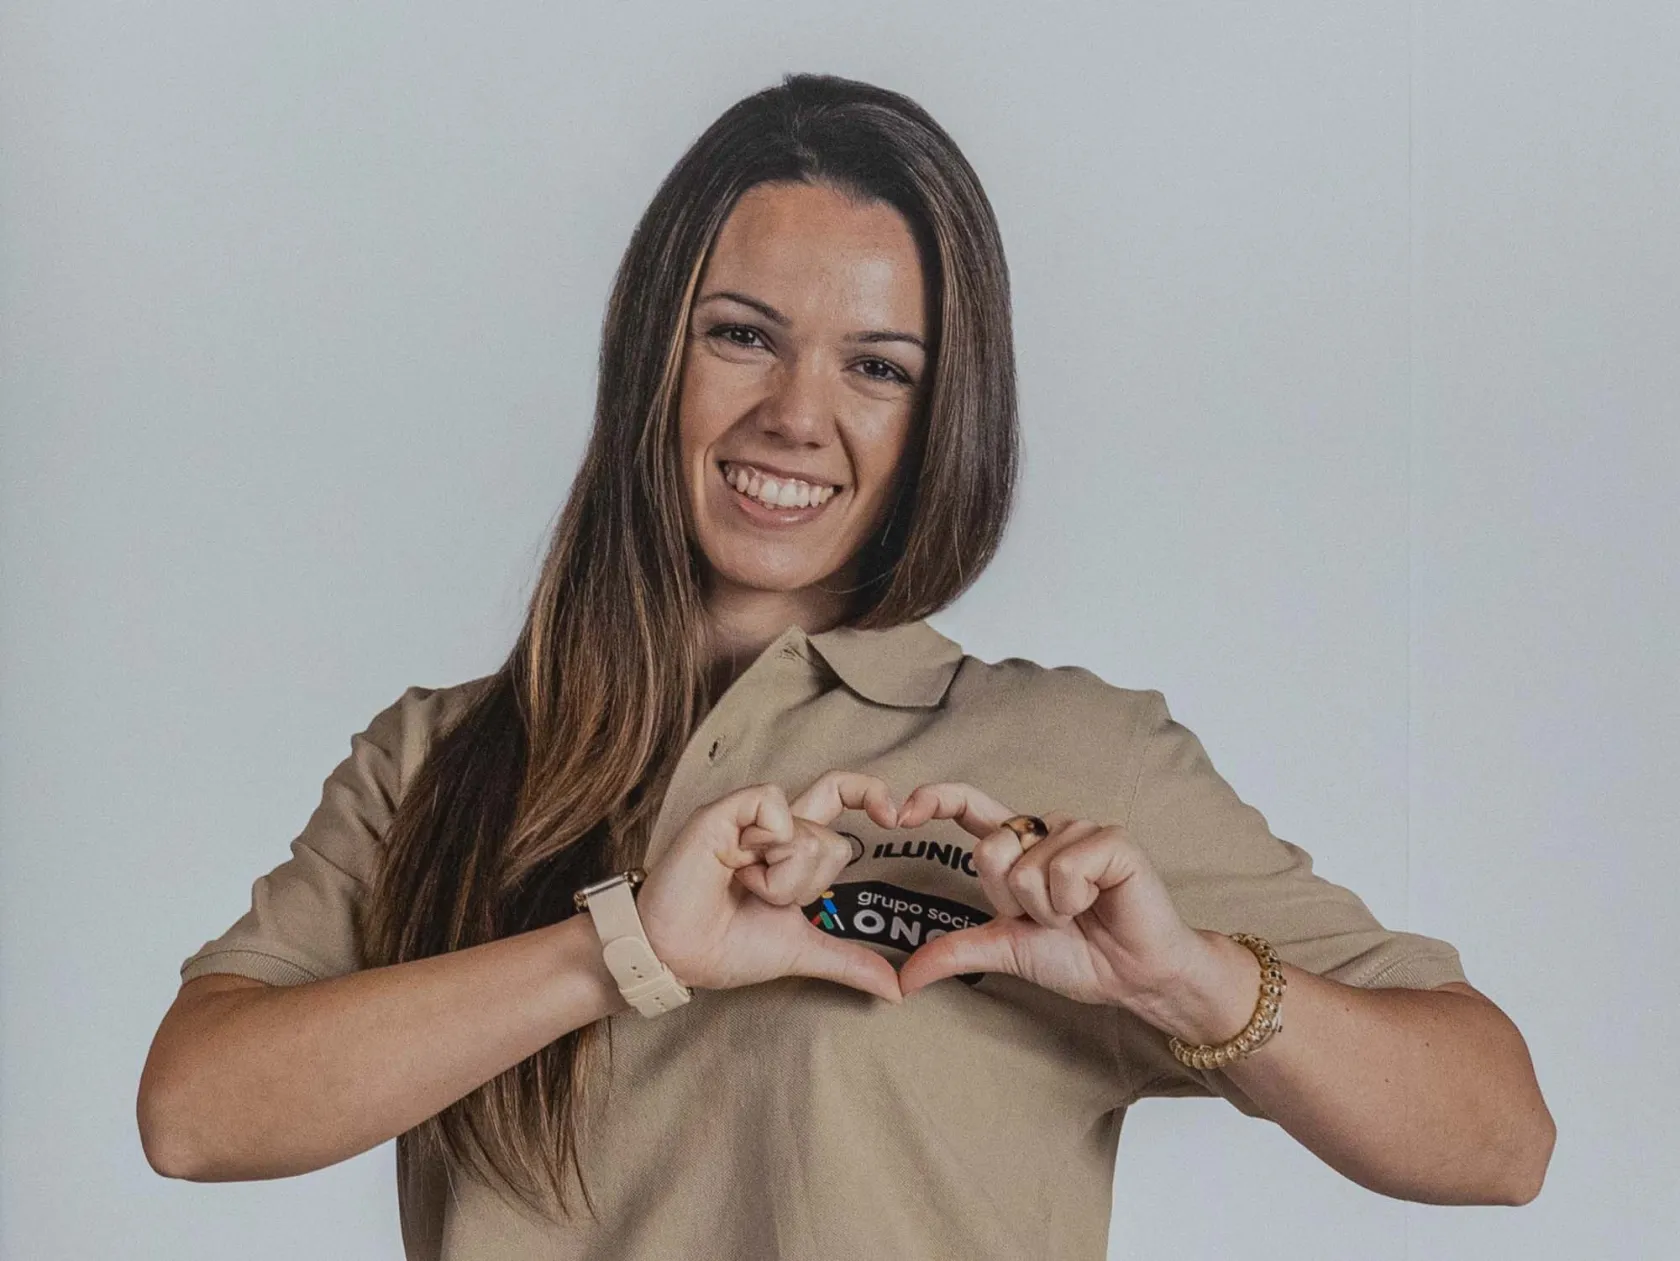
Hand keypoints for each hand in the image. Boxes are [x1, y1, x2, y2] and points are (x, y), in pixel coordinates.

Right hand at [633, 771, 902, 1003]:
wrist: (676, 955)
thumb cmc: (724, 946)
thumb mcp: (800, 950)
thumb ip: (847, 961)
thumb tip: (896, 989)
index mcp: (790, 847)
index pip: (839, 797)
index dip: (869, 794)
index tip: (897, 816)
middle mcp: (773, 825)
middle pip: (832, 837)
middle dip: (808, 886)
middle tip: (766, 899)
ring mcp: (748, 816)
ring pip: (806, 834)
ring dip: (779, 878)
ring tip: (740, 886)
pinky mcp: (724, 812)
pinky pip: (773, 808)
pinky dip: (763, 849)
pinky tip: (732, 866)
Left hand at [893, 782, 1209, 1018]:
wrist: (1135, 976)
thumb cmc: (1079, 956)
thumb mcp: (1005, 949)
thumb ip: (955, 952)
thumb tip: (903, 978)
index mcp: (1018, 847)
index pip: (968, 806)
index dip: (934, 799)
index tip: (899, 814)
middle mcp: (1045, 829)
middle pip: (990, 851)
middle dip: (1013, 902)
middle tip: (1051, 918)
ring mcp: (1079, 830)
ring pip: (1027, 870)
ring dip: (1049, 910)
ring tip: (1079, 913)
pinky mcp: (1112, 840)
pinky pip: (1064, 870)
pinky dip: (1074, 902)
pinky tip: (1099, 904)